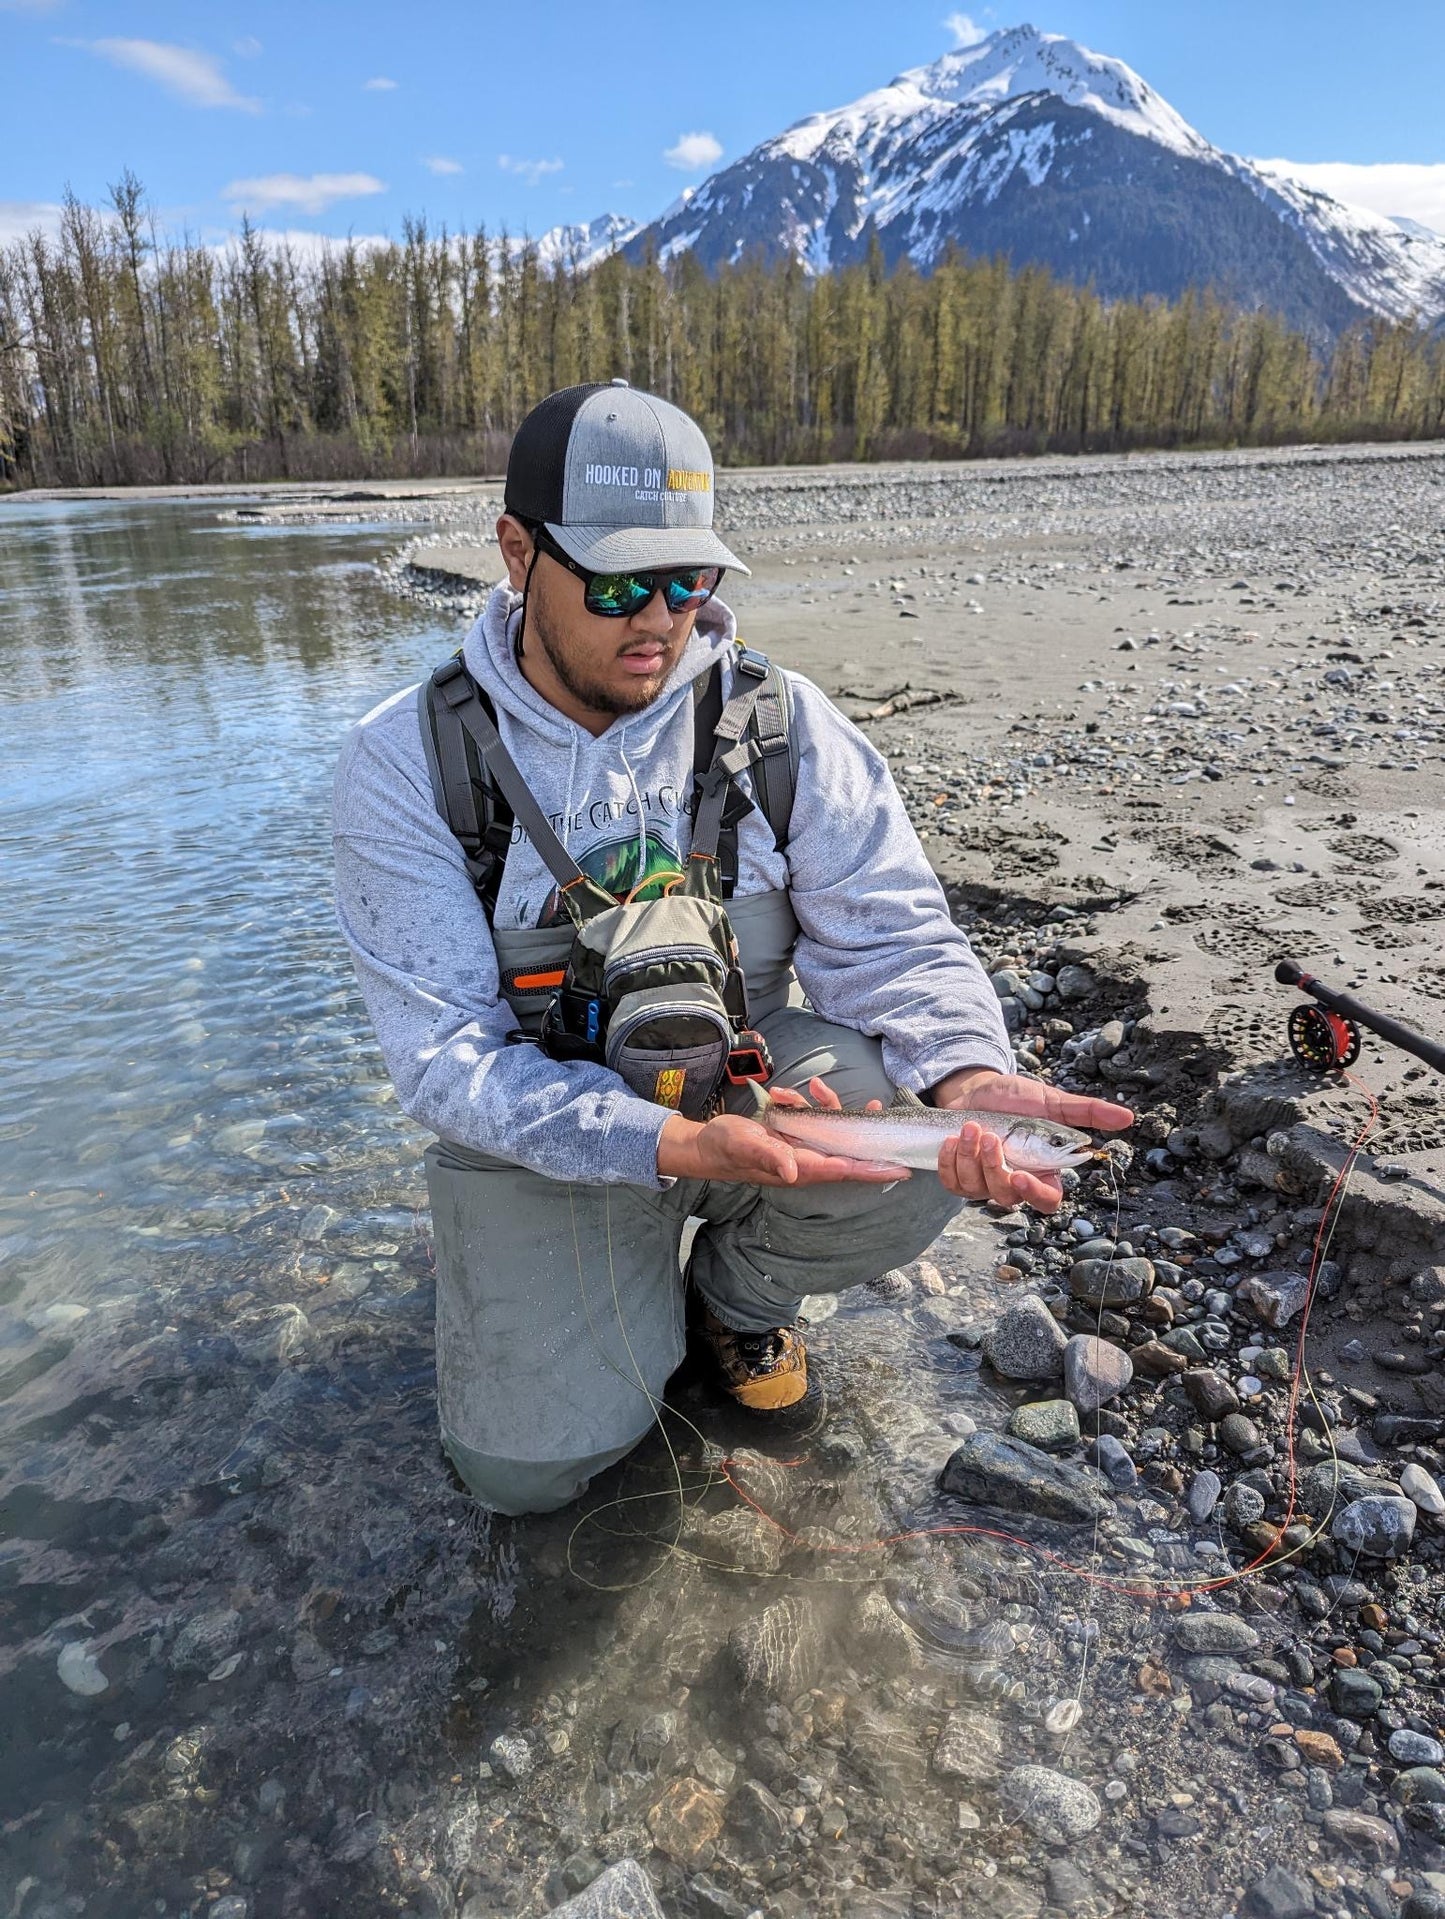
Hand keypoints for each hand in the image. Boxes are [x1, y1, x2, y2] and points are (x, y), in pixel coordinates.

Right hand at [657, 1076, 900, 1186]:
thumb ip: (770, 1158)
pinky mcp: (792, 1133)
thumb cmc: (726, 1149)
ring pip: (830, 1128)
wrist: (707, 1144)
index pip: (846, 1169)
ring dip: (825, 1105)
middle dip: (865, 1130)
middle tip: (878, 1109)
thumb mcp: (746, 1147)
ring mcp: (800, 1146)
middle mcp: (806, 1159)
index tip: (902, 1168)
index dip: (875, 1169)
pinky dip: (802, 1102)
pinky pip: (810, 1117)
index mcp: (802, 1167)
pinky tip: (782, 1092)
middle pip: (848, 1149)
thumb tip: (794, 1172)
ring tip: (812, 1086)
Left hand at [928, 1064, 1133, 1214]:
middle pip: (1008, 1197)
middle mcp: (1015, 1181)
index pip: (1048, 1200)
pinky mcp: (960, 1178)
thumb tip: (1127, 1117)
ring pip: (978, 1190)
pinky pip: (953, 1183)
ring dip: (970, 1157)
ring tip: (970, 1127)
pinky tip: (952, 1139)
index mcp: (1042, 1169)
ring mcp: (985, 1183)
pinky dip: (951, 1160)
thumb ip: (1086, 1112)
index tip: (1021, 1177)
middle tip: (990, 1136)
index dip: (1036, 1194)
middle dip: (994, 1167)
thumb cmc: (1014, 1099)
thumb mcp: (1051, 1101)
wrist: (974, 1088)